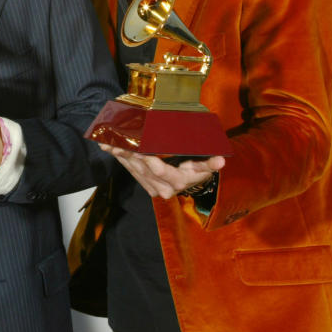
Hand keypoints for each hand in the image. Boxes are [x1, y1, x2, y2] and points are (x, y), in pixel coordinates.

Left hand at [98, 144, 224, 199]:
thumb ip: (210, 164)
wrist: (189, 182)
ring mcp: (152, 187)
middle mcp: (163, 188)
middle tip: (118, 144)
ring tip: (109, 145)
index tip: (143, 152)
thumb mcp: (204, 166)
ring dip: (121, 157)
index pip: (162, 171)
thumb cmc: (196, 169)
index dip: (151, 162)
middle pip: (143, 170)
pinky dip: (120, 160)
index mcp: (177, 182)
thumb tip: (221, 162)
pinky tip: (110, 150)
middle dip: (130, 156)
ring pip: (134, 170)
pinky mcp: (144, 184)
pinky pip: (130, 171)